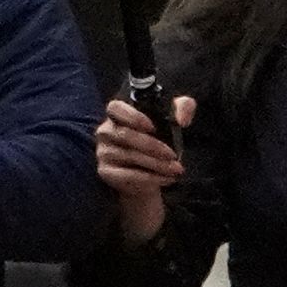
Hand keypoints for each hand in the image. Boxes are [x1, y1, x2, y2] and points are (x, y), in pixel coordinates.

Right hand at [94, 96, 191, 246]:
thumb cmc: (158, 140)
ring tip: (176, 169)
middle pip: (126, 135)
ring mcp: (103, 152)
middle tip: (173, 155)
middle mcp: (105, 132)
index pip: (115, 107)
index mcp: (118, 114)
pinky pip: (128, 175)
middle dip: (153, 146)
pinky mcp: (105, 172)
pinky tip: (167, 178)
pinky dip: (151, 178)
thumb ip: (183, 107)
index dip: (133, 116)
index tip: (153, 126)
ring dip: (156, 164)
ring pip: (130, 156)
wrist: (148, 174)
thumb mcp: (173, 119)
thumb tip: (183, 120)